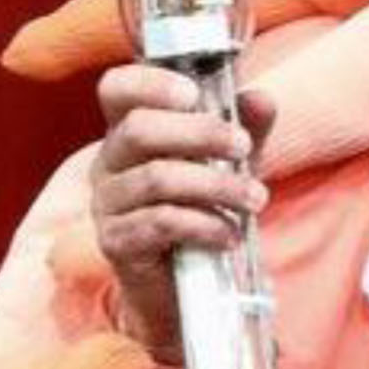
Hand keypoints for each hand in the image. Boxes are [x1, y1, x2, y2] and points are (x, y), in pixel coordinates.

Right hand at [91, 65, 275, 358]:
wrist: (188, 286)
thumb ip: (247, 128)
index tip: (195, 93)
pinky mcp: (116, 242)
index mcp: (130, 131)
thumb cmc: (204, 210)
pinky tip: (230, 233)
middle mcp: (110, 162)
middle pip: (139, 129)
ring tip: (255, 198)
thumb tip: (261, 99)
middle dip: (200, 133)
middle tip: (243, 147)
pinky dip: (204, 225)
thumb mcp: (231, 164)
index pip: (117, 89)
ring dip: (216, 186)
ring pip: (156, 178)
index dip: (150, 83)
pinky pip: (159, 222)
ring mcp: (107, 203)